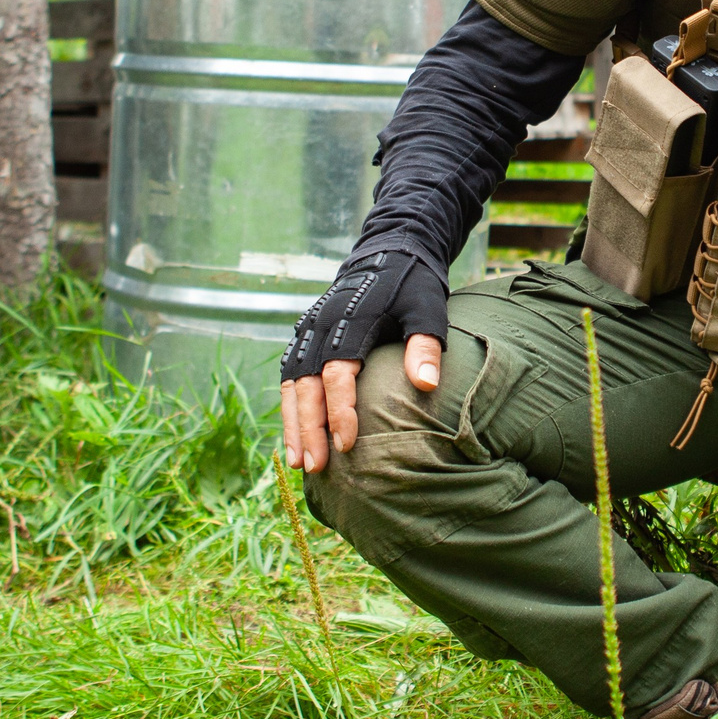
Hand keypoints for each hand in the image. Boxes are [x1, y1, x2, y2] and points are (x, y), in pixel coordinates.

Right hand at [279, 251, 447, 473]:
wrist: (388, 251)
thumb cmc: (413, 285)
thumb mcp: (428, 308)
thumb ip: (425, 345)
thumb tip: (426, 385)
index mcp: (351, 321)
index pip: (338, 372)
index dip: (340, 410)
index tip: (348, 444)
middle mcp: (322, 327)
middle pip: (307, 384)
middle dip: (309, 428)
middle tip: (316, 467)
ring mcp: (309, 331)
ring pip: (292, 384)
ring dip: (293, 424)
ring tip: (299, 464)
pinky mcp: (305, 336)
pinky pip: (290, 377)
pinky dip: (290, 408)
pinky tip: (295, 438)